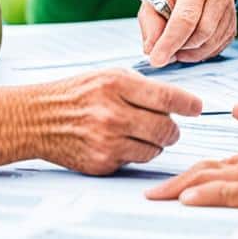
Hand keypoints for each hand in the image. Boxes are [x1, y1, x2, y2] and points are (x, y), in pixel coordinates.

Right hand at [35, 70, 201, 174]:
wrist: (40, 118)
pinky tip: (121, 142)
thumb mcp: (108, 75)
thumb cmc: (78, 93)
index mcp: (116, 84)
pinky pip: (135, 161)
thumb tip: (178, 100)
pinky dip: (135, 153)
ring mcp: (107, 141)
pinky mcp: (102, 163)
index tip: (197, 107)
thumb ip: (142, 86)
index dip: (187, 104)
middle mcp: (113, 113)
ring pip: (154, 149)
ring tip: (140, 132)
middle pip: (166, 128)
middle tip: (169, 127)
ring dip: (155, 143)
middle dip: (173, 129)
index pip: (165, 97)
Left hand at [139, 0, 237, 67]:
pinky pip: (215, 49)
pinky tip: (187, 44)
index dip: (169, 41)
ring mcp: (230, 11)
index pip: (185, 18)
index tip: (156, 59)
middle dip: (179, 47)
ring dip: (188, 53)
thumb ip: (151, 20)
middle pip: (201, 33)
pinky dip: (198, 54)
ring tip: (174, 45)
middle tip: (163, 50)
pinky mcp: (233, 27)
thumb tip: (152, 49)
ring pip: (209, 44)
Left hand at [146, 149, 237, 217]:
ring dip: (182, 187)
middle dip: (175, 182)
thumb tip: (232, 193)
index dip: (186, 175)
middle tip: (150, 193)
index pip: (212, 166)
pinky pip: (233, 191)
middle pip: (205, 168)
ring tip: (159, 196)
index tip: (165, 187)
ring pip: (213, 177)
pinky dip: (209, 193)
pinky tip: (191, 199)